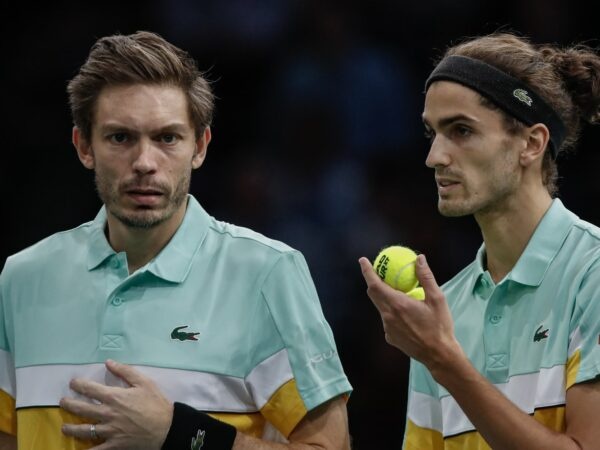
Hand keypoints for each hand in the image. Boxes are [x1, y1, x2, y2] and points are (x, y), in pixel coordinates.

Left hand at [60, 359, 173, 449]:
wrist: (166, 427)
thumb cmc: (156, 403)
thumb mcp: (144, 382)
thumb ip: (125, 371)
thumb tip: (108, 362)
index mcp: (114, 397)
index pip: (90, 389)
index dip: (78, 385)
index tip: (72, 383)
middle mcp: (107, 414)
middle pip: (82, 409)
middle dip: (69, 404)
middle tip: (62, 402)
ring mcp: (109, 431)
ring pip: (84, 430)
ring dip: (71, 428)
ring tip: (64, 427)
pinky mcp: (113, 445)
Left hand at [358, 254, 461, 369]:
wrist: (439, 355)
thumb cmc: (439, 326)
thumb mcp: (437, 299)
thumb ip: (426, 277)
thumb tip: (419, 258)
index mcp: (397, 305)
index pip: (375, 284)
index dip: (367, 271)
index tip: (363, 260)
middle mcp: (388, 316)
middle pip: (373, 294)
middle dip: (372, 281)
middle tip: (379, 272)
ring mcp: (387, 328)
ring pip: (381, 307)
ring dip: (385, 298)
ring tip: (398, 292)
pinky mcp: (390, 337)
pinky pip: (387, 320)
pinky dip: (392, 312)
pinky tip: (406, 314)